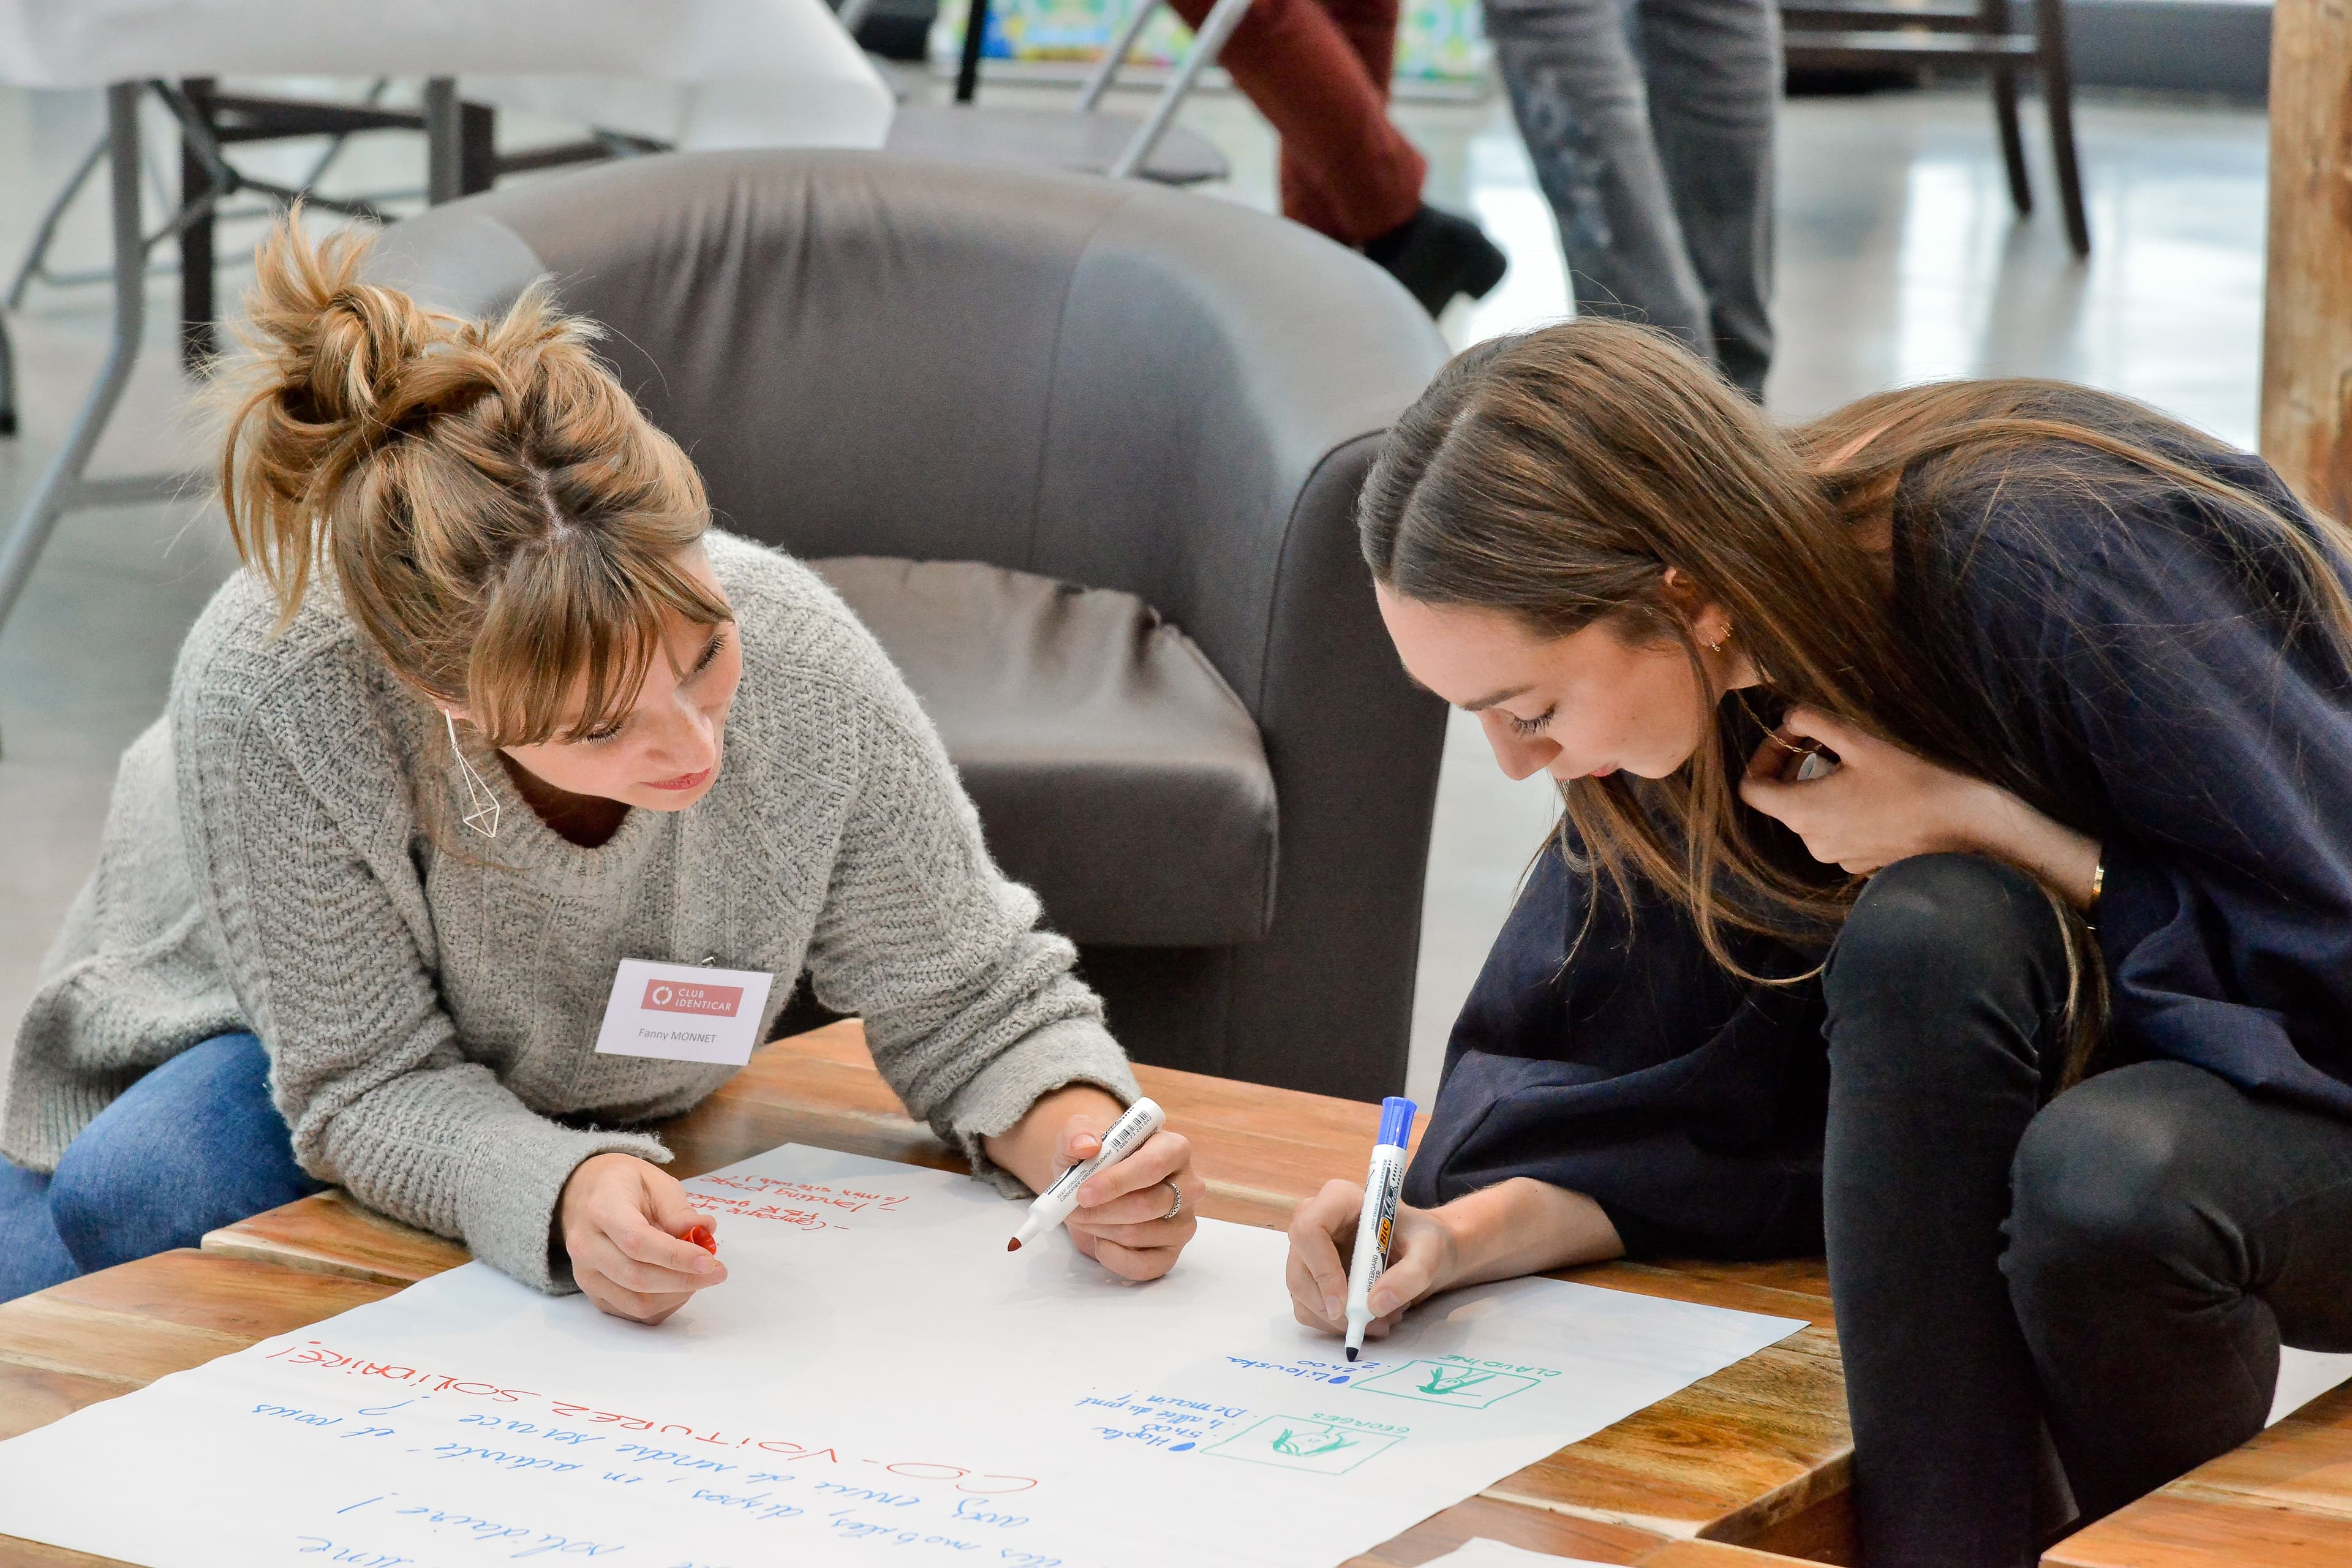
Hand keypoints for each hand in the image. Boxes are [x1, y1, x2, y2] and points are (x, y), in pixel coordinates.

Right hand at [558, 1152, 727, 1324]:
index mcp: (601, 1209)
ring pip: (635, 1303)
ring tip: (699, 1277)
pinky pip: (631, 1312)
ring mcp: (585, 1274)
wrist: (583, 1195)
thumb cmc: (624, 1185)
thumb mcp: (654, 1180)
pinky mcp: (593, 1293)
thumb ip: (678, 1209)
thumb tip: (704, 1231)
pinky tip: (679, 1286)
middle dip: (684, 1280)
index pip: (637, 1242)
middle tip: (718, 1272)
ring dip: (676, 1295)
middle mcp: (586, 1246)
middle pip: (637, 1277)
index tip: (709, 1261)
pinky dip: (663, 1305)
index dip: (676, 1256)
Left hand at [1060, 1115, 1202, 1281]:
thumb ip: (1077, 1133)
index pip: (1152, 1166)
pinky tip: (1100, 1242)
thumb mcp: (1078, 1140)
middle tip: (1072, 1209)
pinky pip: (1146, 1266)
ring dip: (1101, 1230)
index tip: (1082, 1193)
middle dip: (1101, 1210)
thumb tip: (1087, 1145)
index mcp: (1174, 1148)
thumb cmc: (1094, 1162)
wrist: (1094, 1192)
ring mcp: (1184, 1222)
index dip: (1116, 1181)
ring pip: (1140, 1234)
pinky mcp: (1172, 1252)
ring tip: (1084, 1219)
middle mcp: (1188, 1185)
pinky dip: (1114, 1258)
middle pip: (1147, 1205)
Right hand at [1285, 1180, 1456, 1340]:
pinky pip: (1307, 1307)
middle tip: (1369, 1325)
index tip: (1345, 1305)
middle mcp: (1315, 1219)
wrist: (1421, 1250)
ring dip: (1336, 1320)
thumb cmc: (1423, 1240)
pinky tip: (1367, 1318)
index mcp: (1339, 1199)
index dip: (1321, 1269)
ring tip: (1381, 1321)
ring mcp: (1308, 1249)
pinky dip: (1334, 1324)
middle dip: (1330, 1307)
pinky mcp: (1310, 1274)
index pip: (1309, 1229)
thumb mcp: (1430, 1252)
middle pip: (1299, 1268)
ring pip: (1300, 1293)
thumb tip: (1375, 1305)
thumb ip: (1410, 1275)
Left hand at [1738, 705, 2007, 875]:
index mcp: (1800, 812)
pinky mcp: (1858, 865)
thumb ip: (1815, 722)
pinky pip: (1836, 832)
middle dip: (1797, 768)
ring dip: (1821, 788)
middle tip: (1827, 745)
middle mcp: (1810, 841)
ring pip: (1811, 816)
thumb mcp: (1859, 741)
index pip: (1751, 789)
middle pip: (1782, 801)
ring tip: (1854, 767)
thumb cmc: (1910, 782)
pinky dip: (1842, 810)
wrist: (1962, 828)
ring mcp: (1835, 857)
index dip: (1763, 758)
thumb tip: (1790, 716)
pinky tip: (1874, 795)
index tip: (1790, 741)